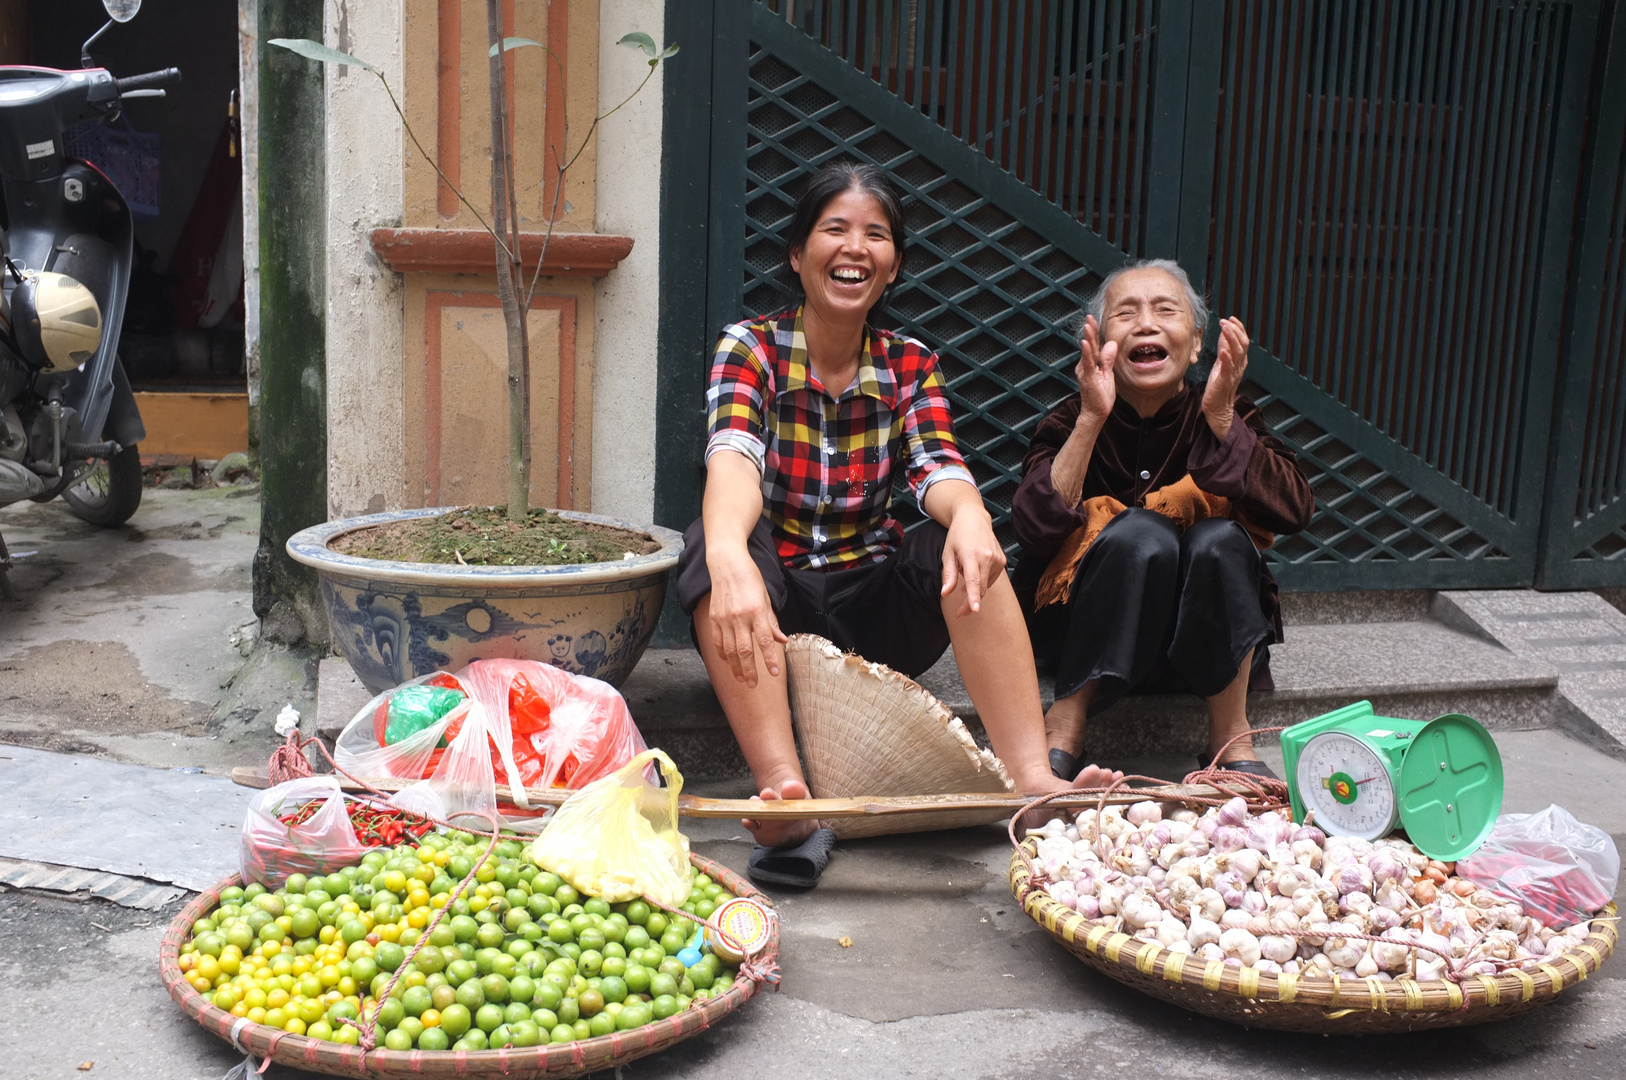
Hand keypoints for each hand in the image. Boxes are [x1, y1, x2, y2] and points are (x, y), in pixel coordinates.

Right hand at [704, 548, 785, 686]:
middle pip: (744, 650)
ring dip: (735, 667)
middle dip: (750, 670)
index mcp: (756, 611)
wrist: (726, 564)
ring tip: (742, 679)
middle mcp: (739, 616)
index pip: (764, 641)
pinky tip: (729, 662)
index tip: (774, 673)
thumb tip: (781, 640)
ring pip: (729, 650)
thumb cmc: (750, 578)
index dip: (769, 659)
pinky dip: (723, 655)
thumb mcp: (766, 598)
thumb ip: (771, 621)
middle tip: (753, 684)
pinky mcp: (714, 618)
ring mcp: (724, 619)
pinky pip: (718, 642)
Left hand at [940, 503, 1005, 616]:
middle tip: (960, 613)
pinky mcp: (1002, 560)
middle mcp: (987, 557)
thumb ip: (948, 575)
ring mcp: (997, 558)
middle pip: (981, 588)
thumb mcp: (948, 553)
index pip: (973, 580)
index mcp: (971, 554)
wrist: (974, 518)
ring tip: (965, 569)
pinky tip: (975, 569)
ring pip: (986, 585)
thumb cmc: (958, 536)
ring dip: (975, 586)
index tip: (975, 610)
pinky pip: (991, 578)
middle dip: (971, 603)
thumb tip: (945, 593)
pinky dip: (982, 580)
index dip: (973, 597)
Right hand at [1074, 315, 1117, 428]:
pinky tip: (1086, 343)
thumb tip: (1112, 343)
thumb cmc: (1100, 396)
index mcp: (1091, 364)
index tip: (1093, 319)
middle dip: (1089, 330)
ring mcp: (1086, 372)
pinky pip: (1088, 364)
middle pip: (1089, 345)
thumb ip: (1108, 359)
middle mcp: (1085, 366)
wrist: (1095, 413)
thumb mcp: (1108, 374)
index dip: (1094, 332)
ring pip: (1087, 352)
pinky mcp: (1089, 378)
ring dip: (1088, 338)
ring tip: (1087, 326)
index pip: (1093, 345)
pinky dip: (1086, 353)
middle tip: (1089, 317)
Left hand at [1203, 316, 1249, 440]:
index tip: (1230, 318)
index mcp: (1239, 361)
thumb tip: (1225, 333)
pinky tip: (1223, 350)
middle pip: (1243, 344)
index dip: (1238, 328)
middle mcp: (1239, 366)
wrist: (1217, 407)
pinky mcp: (1225, 381)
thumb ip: (1224, 349)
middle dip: (1235, 330)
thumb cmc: (1218, 385)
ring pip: (1237, 353)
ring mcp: (1233, 373)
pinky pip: (1228, 368)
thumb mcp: (1221, 363)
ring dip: (1231, 338)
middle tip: (1225, 321)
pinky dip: (1226, 358)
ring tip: (1224, 328)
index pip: (1243, 341)